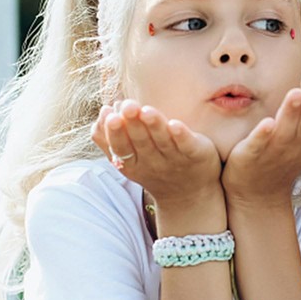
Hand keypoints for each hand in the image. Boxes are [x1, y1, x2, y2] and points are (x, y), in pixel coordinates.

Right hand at [92, 100, 221, 209]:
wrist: (189, 194)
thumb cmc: (155, 168)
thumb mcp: (130, 161)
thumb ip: (114, 140)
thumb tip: (104, 110)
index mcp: (133, 163)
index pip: (119, 147)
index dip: (113, 131)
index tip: (108, 112)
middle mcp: (153, 162)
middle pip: (140, 141)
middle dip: (132, 123)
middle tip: (128, 105)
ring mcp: (175, 159)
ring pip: (163, 141)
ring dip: (155, 125)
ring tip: (147, 110)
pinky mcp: (196, 155)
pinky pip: (187, 145)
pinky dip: (181, 135)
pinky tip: (175, 124)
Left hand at [221, 79, 300, 206]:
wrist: (257, 194)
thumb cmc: (285, 161)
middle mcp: (294, 148)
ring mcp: (272, 153)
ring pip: (284, 132)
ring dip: (291, 113)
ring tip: (296, 93)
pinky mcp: (249, 156)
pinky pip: (256, 145)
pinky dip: (262, 135)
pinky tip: (266, 122)